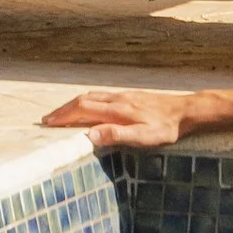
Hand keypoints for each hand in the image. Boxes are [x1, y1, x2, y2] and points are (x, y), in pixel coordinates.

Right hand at [42, 87, 189, 148]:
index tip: (48, 124)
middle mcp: (116, 99)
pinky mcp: (130, 97)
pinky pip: (101, 96)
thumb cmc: (165, 128)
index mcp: (116, 110)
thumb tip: (89, 135)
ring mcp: (123, 96)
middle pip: (83, 100)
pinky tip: (89, 108)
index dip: (64, 116)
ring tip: (62, 114)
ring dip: (73, 104)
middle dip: (63, 110)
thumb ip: (116, 135)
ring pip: (92, 96)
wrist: (185, 111)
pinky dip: (87, 101)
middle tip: (47, 120)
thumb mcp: (142, 137)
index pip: (82, 109)